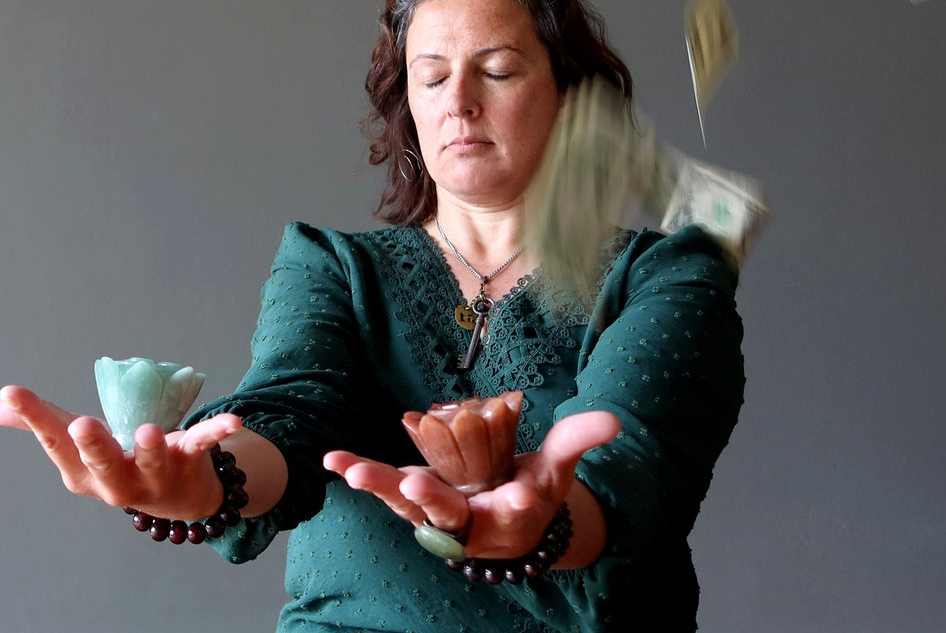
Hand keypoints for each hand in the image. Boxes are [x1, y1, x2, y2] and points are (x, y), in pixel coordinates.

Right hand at [0, 385, 241, 518]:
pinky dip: (217, 431)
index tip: (12, 391)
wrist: (179, 497)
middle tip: (81, 425)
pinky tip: (233, 420)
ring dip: (151, 447)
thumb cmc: (120, 464)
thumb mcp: (80, 450)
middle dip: (93, 447)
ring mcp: (156, 474)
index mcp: (84, 475)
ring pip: (152, 462)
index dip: (34, 417)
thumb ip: (42, 425)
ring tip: (150, 431)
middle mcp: (117, 482)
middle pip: (103, 464)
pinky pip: (203, 444)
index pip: (55, 443)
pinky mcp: (190, 462)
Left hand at [324, 410, 619, 561]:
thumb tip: (613, 421)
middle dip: (430, 499)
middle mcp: (471, 523)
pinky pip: (386, 489)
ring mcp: (438, 513)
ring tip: (352, 471)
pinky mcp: (414, 499)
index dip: (507, 502)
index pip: (510, 511)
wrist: (507, 522)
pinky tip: (333, 460)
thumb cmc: (537, 490)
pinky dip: (361, 474)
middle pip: (448, 515)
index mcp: (510, 515)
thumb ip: (579, 440)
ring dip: (379, 487)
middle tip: (411, 485)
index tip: (508, 493)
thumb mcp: (560, 467)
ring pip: (407, 507)